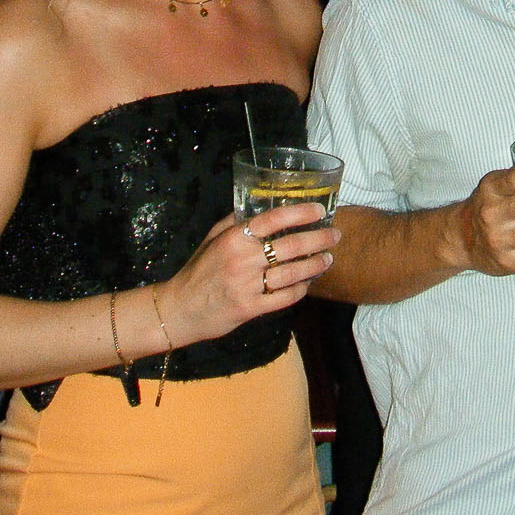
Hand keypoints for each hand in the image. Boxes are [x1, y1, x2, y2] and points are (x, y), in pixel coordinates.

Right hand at [161, 204, 340, 345]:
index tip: (320, 210)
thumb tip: (261, 205)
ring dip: (315, 265)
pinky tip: (308, 283)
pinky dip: (301, 289)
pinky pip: (284, 297)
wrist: (179, 309)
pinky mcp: (251, 308)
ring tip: (328, 259)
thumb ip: (236, 223)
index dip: (300, 213)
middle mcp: (243, 260)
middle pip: (290, 246)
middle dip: (318, 239)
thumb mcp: (212, 239)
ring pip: (292, 273)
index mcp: (234, 238)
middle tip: (335, 235)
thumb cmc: (198, 270)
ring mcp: (248, 286)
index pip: (273, 219)